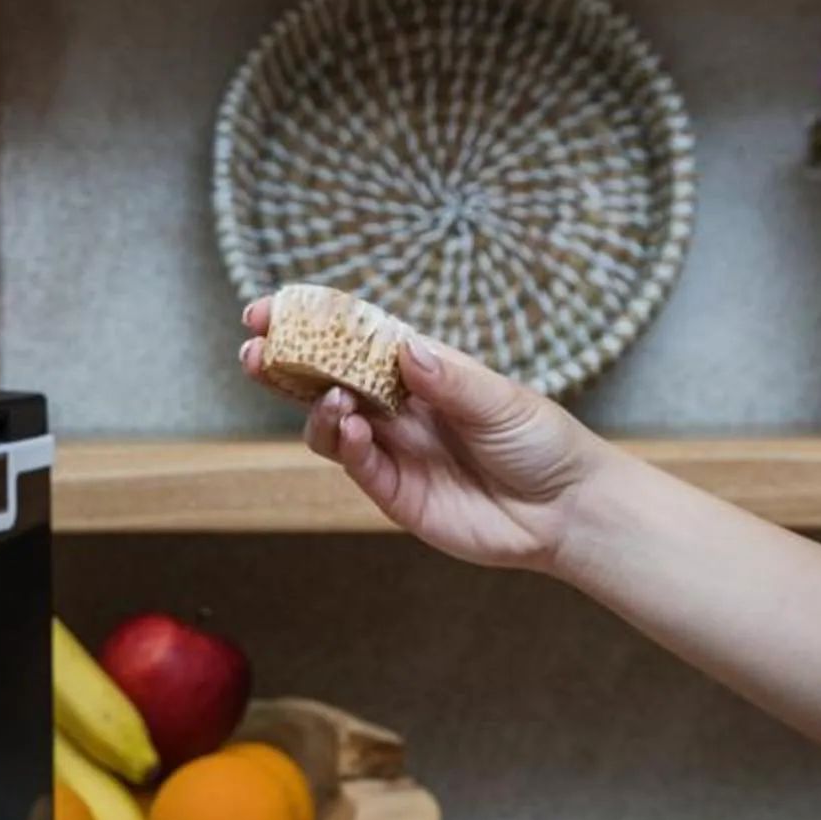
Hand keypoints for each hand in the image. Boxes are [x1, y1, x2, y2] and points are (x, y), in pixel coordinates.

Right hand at [238, 301, 602, 573]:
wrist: (566, 512)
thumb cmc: (542, 443)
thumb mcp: (501, 401)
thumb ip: (449, 380)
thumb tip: (403, 349)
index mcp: (423, 370)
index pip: (358, 339)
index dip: (314, 323)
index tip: (273, 308)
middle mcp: (400, 406)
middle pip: (327, 378)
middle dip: (288, 363)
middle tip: (255, 348)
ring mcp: (394, 449)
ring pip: (330, 422)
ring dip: (317, 406)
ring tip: (336, 400)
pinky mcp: (394, 491)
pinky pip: (355, 464)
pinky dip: (345, 444)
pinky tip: (353, 429)